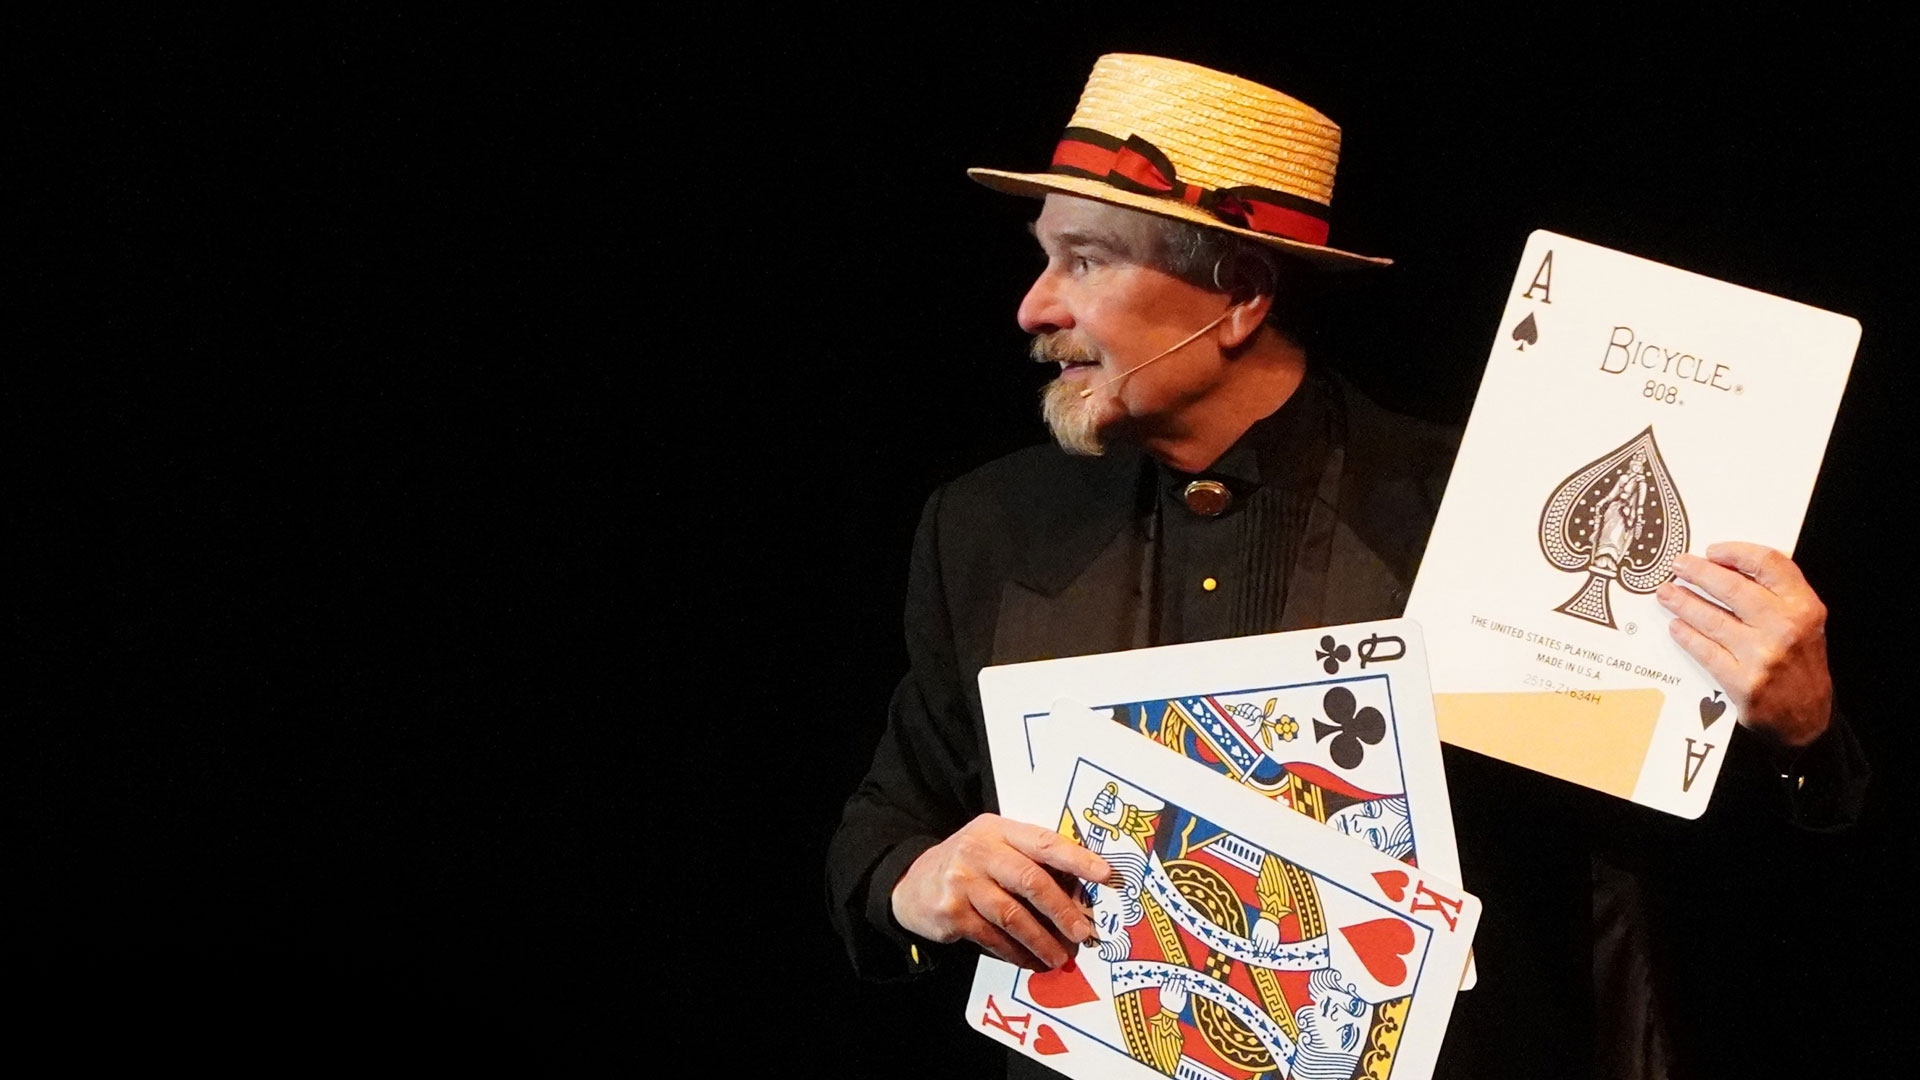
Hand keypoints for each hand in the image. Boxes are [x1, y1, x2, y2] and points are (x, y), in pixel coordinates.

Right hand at [891, 814, 1112, 970]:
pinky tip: (1031, 962)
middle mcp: (978, 851)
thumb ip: (1028, 858)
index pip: (1043, 841)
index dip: (1077, 858)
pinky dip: (1016, 953)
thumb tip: (1079, 891)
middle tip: (1083, 932)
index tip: (1105, 875)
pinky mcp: (951, 913)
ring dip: (1041, 941)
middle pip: (1029, 880)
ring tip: (1061, 957)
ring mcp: (962, 882)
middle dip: (1062, 910)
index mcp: (997, 829)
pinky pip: (993, 938)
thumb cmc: (969, 864)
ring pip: (1012, 916)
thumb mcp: (994, 845)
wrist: (911, 883)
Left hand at [1658, 542, 1831, 747]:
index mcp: (1804, 608)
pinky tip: (1676, 626)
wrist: (1807, 718)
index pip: (1769, 564)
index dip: (1736, 552)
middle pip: (1732, 587)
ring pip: (1711, 618)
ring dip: (1683, 602)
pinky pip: (1704, 651)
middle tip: (1678, 565)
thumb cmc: (1800, 663)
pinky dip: (1686, 635)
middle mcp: (1785, 628)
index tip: (1713, 550)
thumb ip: (1776, 595)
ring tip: (1666, 593)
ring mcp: (1762, 656)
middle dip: (1699, 572)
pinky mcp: (1741, 682)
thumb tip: (1728, 566)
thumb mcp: (1804, 623)